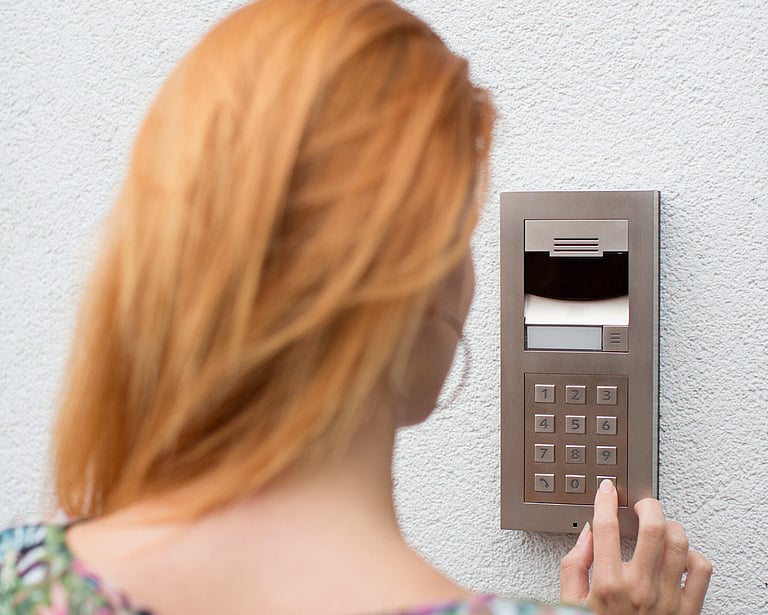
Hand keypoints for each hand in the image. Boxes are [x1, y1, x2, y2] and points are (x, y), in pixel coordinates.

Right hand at [560, 479, 711, 613]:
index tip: (607, 490)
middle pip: (653, 527)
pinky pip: (701, 570)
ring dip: (670, 527)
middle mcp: (639, 588)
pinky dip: (693, 555)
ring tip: (660, 527)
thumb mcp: (570, 601)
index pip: (608, 526)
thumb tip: (588, 535)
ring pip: (679, 543)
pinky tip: (678, 556)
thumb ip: (574, 565)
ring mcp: (667, 598)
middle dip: (647, 505)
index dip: (606, 500)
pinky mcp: (687, 610)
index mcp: (608, 583)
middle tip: (641, 505)